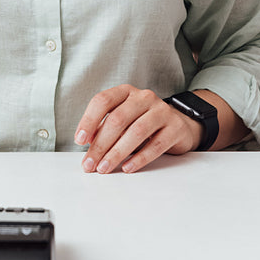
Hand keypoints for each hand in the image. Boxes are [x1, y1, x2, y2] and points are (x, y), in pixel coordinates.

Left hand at [74, 84, 202, 173]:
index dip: (88, 120)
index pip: (103, 101)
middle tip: (89, 163)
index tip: (79, 140)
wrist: (179, 124)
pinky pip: (156, 144)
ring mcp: (161, 111)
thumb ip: (104, 127)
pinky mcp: (175, 128)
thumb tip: (88, 144)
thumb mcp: (123, 119)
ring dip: (117, 153)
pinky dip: (140, 158)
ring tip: (105, 167)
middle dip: (100, 144)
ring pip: (136, 132)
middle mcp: (144, 97)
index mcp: (126, 92)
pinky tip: (128, 167)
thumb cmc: (143, 122)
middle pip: (118, 119)